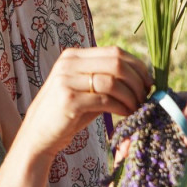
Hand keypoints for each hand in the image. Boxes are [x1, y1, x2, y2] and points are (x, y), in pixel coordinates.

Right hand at [19, 47, 152, 155]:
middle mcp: (68, 64)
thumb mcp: (83, 89)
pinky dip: (122, 107)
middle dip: (137, 80)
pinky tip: (126, 114)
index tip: (148, 82)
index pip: (114, 52)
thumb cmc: (67, 113)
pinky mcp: (69, 101)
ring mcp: (66, 81)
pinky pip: (105, 100)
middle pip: (116, 63)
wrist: (38, 135)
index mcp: (73, 56)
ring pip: (113, 82)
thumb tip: (141, 78)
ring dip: (132, 96)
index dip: (137, 66)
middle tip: (146, 96)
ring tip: (137, 107)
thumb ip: (105, 79)